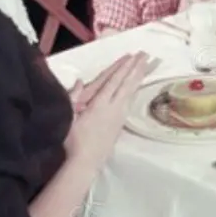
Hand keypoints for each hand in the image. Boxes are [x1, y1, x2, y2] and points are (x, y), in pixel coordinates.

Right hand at [65, 52, 151, 168]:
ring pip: (131, 92)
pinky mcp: (120, 123)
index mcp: (100, 104)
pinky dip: (134, 90)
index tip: (131, 56)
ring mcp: (119, 116)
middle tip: (145, 54)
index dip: (123, 67)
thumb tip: (80, 81)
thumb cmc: (73, 140)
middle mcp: (113, 108)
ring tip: (147, 65)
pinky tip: (137, 86)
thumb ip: (74, 97)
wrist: (85, 162)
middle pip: (127, 84)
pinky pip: (130, 101)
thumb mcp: (68, 117)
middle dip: (136, 68)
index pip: (114, 81)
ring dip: (138, 77)